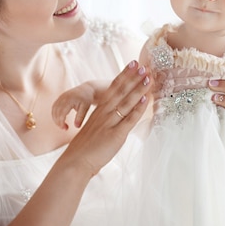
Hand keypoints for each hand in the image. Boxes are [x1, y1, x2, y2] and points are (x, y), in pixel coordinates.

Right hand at [52, 80, 107, 129]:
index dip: (61, 122)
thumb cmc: (87, 99)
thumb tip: (77, 127)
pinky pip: (54, 107)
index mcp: (69, 100)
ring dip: (56, 119)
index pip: (62, 113)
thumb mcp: (86, 107)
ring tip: (62, 125)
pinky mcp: (60, 98)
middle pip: (56, 112)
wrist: (86, 89)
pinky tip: (60, 120)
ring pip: (54, 110)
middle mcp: (63, 97)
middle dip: (58, 122)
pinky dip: (55, 114)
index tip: (65, 129)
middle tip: (65, 128)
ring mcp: (60, 97)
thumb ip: (81, 117)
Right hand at [59, 60, 150, 176]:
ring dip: (138, 89)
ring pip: (126, 102)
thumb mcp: (95, 129)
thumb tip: (116, 118)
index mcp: (100, 110)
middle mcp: (105, 113)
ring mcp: (110, 123)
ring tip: (148, 77)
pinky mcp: (116, 134)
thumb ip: (105, 121)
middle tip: (144, 65)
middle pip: (120, 91)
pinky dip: (138, 108)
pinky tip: (145, 99)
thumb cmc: (86, 148)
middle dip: (133, 77)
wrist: (76, 161)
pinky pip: (129, 119)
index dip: (124, 75)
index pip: (113, 88)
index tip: (132, 64)